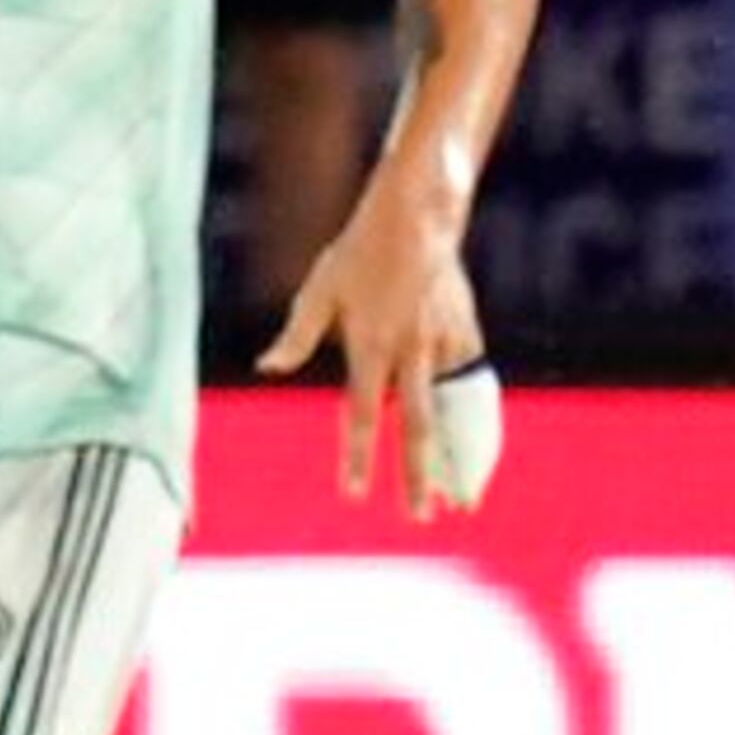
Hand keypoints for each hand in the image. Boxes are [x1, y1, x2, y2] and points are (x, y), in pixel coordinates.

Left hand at [260, 193, 496, 515]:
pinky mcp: (465, 334)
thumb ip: (296, 337)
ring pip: (449, 409)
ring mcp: (443, 344)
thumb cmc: (358, 254)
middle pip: (417, 427)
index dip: (356, 456)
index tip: (353, 494)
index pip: (360, 414)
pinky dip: (467, 414)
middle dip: (420, 477)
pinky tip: (468, 444)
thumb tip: (267, 367)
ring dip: (455, 455)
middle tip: (422, 517)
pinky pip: (466, 383)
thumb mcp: (318, 291)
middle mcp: (410, 352)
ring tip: (460, 495)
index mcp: (370, 346)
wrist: (417, 218)